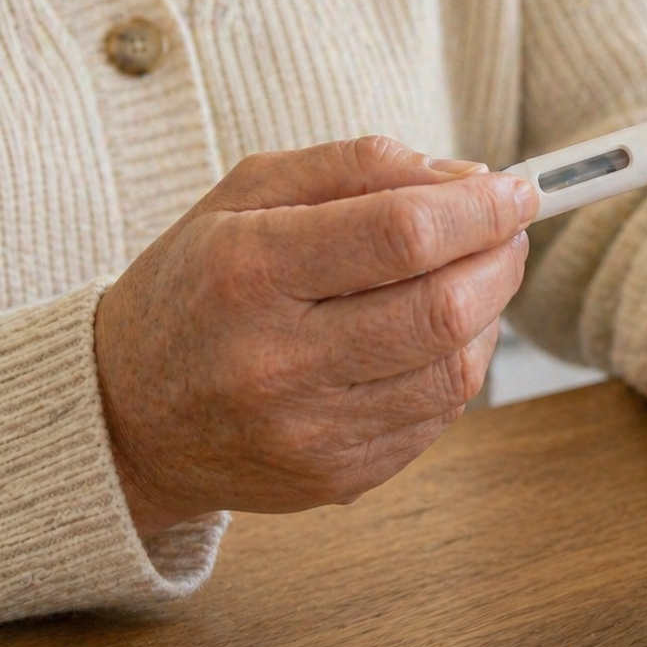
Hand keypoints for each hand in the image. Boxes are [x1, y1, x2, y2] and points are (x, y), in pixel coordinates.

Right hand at [95, 136, 537, 536]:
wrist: (130, 417)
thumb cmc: (199, 286)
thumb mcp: (248, 195)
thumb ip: (359, 167)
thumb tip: (470, 180)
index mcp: (248, 271)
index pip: (401, 234)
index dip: (478, 210)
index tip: (516, 191)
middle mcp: (278, 361)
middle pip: (444, 309)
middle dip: (500, 259)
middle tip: (506, 231)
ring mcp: (312, 432)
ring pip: (456, 369)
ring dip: (489, 313)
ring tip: (470, 278)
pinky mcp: (340, 479)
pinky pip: (440, 416)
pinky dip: (459, 364)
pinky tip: (435, 335)